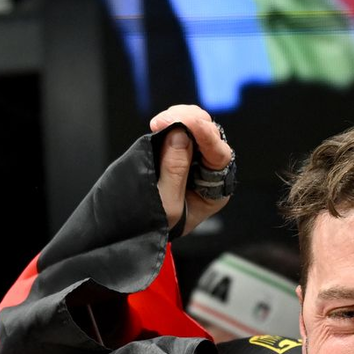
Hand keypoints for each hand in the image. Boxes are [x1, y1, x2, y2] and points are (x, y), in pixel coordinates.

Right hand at [149, 105, 233, 234]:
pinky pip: (180, 132)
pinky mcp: (176, 153)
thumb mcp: (167, 205)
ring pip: (197, 129)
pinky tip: (159, 124)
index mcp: (216, 190)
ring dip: (180, 119)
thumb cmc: (155, 226)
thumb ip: (175, 170)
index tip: (188, 123)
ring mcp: (194, 160)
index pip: (219, 155)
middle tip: (165, 119)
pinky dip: (170, 124)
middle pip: (210, 135)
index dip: (205, 136)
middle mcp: (209, 171)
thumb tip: (179, 134)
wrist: (135, 233)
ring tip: (159, 121)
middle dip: (191, 122)